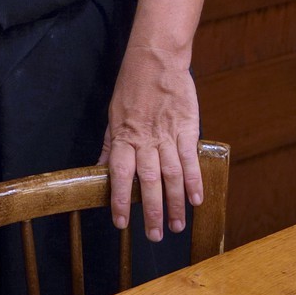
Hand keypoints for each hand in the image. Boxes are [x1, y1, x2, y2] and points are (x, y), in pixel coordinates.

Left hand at [99, 43, 201, 240]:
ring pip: (171, 175)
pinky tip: (196, 200)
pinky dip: (194, 181)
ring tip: (175, 226)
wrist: (156, 59)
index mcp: (124, 136)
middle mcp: (145, 139)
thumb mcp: (113, 115)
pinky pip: (190, 159)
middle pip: (149, 181)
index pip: (120, 174)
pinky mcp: (187, 128)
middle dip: (151, 210)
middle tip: (153, 236)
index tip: (120, 222)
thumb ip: (111, 146)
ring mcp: (167, 135)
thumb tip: (99, 170)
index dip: (120, 199)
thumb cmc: (132, 87)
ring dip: (174, 203)